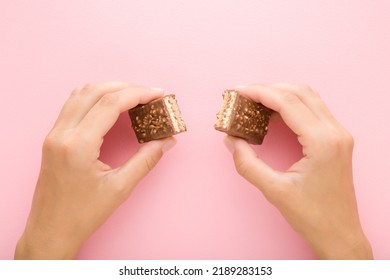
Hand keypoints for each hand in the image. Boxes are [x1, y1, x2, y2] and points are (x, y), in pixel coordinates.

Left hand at [15, 82, 175, 258]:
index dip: (138, 93)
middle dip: (126, 87)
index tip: (158, 94)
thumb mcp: (119, 188)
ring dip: (109, 89)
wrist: (51, 230)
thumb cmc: (82, 214)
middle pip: (95, 91)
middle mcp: (62, 134)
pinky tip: (110, 105)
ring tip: (133, 96)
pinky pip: (73, 105)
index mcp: (78, 145)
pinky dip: (94, 97)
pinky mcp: (53, 138)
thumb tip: (167, 141)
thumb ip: (146, 160)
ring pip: (81, 93)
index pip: (110, 103)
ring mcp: (54, 134)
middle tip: (149, 94)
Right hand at [224, 84, 372, 258]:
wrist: (339, 234)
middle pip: (300, 92)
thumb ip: (247, 163)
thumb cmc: (312, 216)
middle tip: (244, 95)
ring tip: (255, 101)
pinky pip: (313, 111)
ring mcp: (339, 134)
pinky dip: (291, 106)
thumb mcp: (274, 190)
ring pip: (309, 98)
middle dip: (269, 89)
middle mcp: (335, 132)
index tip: (238, 91)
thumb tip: (231, 140)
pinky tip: (273, 115)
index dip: (260, 92)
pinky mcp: (337, 139)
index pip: (288, 102)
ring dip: (281, 94)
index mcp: (322, 142)